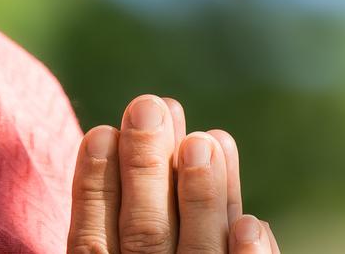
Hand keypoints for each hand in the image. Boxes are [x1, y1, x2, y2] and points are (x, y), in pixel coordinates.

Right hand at [67, 92, 280, 252]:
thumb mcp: (112, 252)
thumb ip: (103, 224)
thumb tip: (103, 138)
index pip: (92, 241)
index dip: (95, 187)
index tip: (101, 132)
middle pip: (145, 235)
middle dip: (146, 168)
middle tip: (148, 106)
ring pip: (197, 252)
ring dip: (200, 197)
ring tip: (202, 141)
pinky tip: (252, 223)